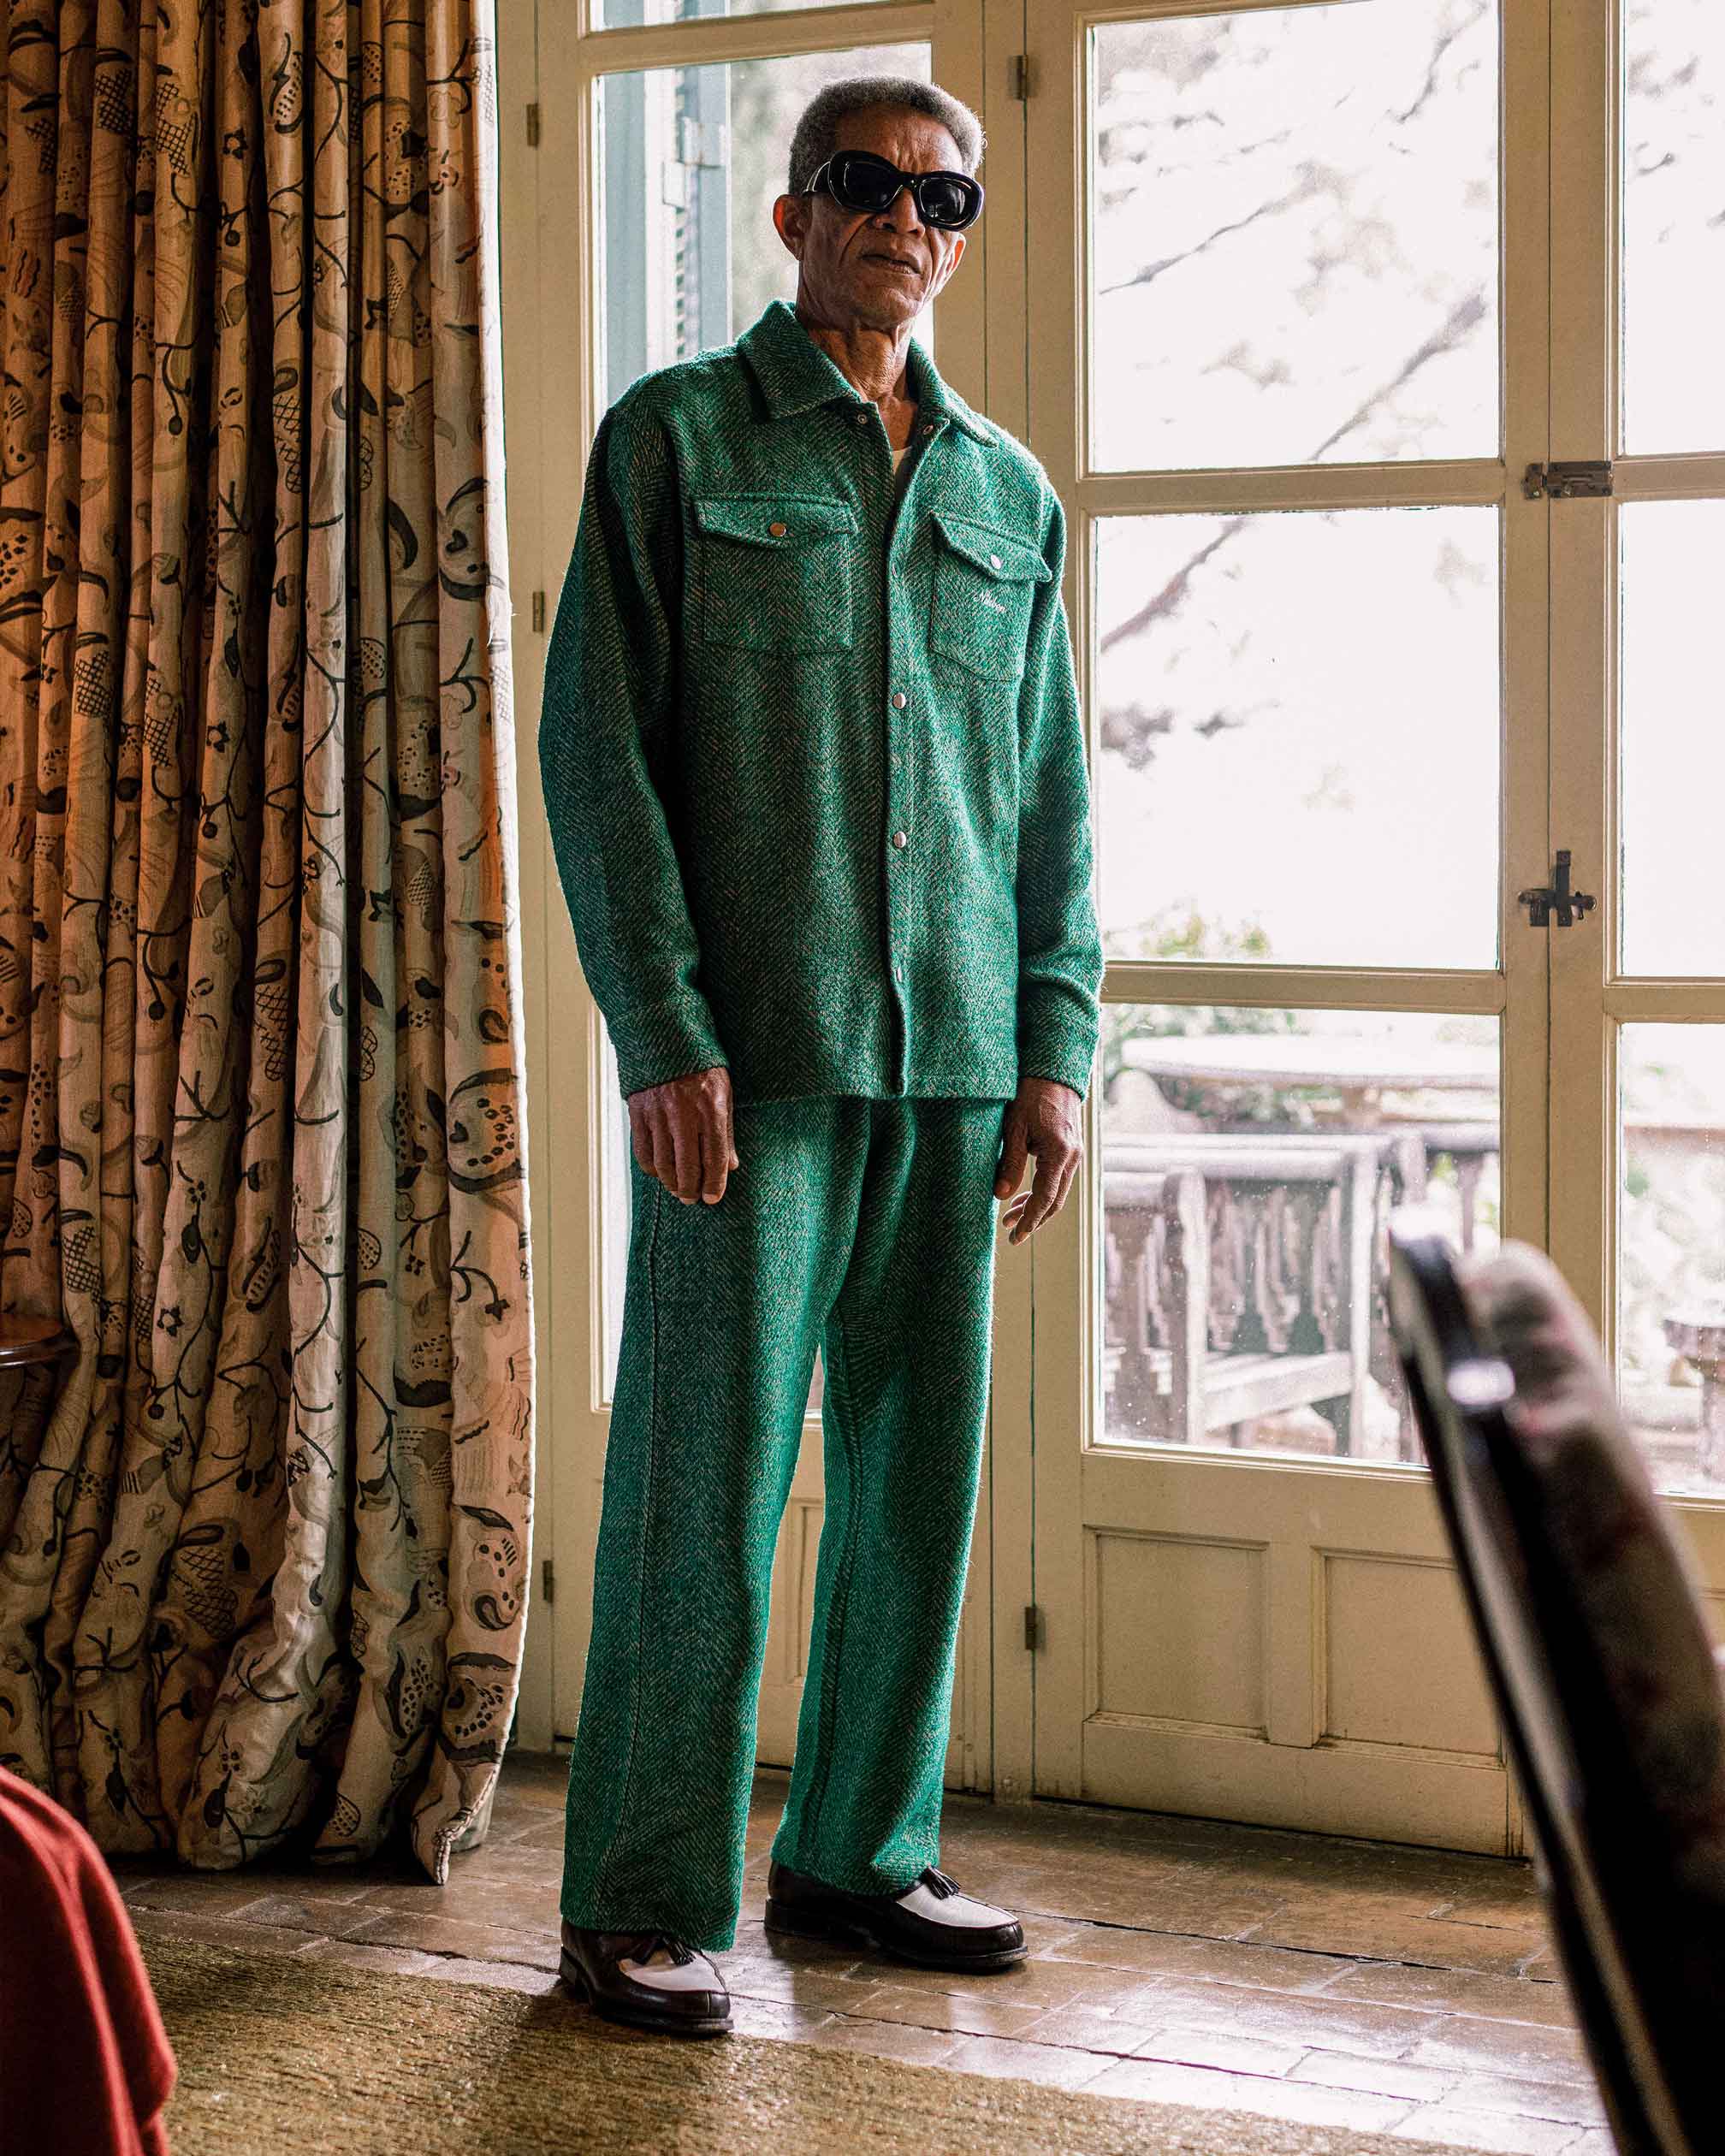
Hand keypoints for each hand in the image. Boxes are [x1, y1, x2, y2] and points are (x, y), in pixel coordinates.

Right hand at [627, 1065, 737, 1203]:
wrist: (667, 1036)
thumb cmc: (702, 1067)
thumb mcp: (725, 1093)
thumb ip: (727, 1131)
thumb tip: (731, 1166)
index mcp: (712, 1108)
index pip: (715, 1157)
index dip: (714, 1184)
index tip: (713, 1199)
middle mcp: (684, 1113)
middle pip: (687, 1166)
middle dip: (691, 1189)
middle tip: (692, 1199)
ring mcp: (658, 1113)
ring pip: (663, 1163)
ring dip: (671, 1182)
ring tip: (678, 1190)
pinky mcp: (639, 1112)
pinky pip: (643, 1150)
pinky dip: (650, 1167)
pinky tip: (658, 1172)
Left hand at [995, 1075, 1082, 1244]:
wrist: (1053, 1073)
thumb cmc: (1031, 1096)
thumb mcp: (1014, 1129)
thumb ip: (1009, 1164)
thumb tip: (1001, 1196)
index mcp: (1060, 1154)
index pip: (1045, 1199)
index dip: (1030, 1221)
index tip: (1016, 1236)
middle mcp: (1072, 1158)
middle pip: (1054, 1202)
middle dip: (1032, 1220)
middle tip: (1010, 1232)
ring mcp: (1074, 1155)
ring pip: (1056, 1193)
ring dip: (1035, 1207)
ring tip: (1009, 1217)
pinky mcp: (1069, 1151)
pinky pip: (1057, 1180)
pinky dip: (1041, 1192)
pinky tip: (1022, 1197)